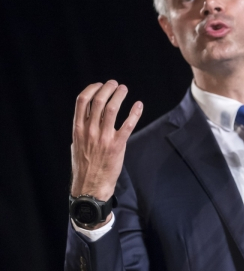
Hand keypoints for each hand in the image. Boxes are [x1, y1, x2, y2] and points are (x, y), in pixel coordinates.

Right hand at [71, 81, 142, 205]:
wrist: (90, 186)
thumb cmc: (84, 165)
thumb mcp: (77, 144)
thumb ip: (82, 129)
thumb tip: (88, 115)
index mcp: (78, 128)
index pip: (82, 101)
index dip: (92, 89)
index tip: (100, 85)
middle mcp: (89, 130)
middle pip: (99, 100)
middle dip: (108, 88)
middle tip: (115, 84)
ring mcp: (104, 137)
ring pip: (112, 109)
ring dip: (120, 95)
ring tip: (124, 89)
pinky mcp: (117, 145)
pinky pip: (128, 124)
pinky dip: (134, 112)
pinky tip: (139, 105)